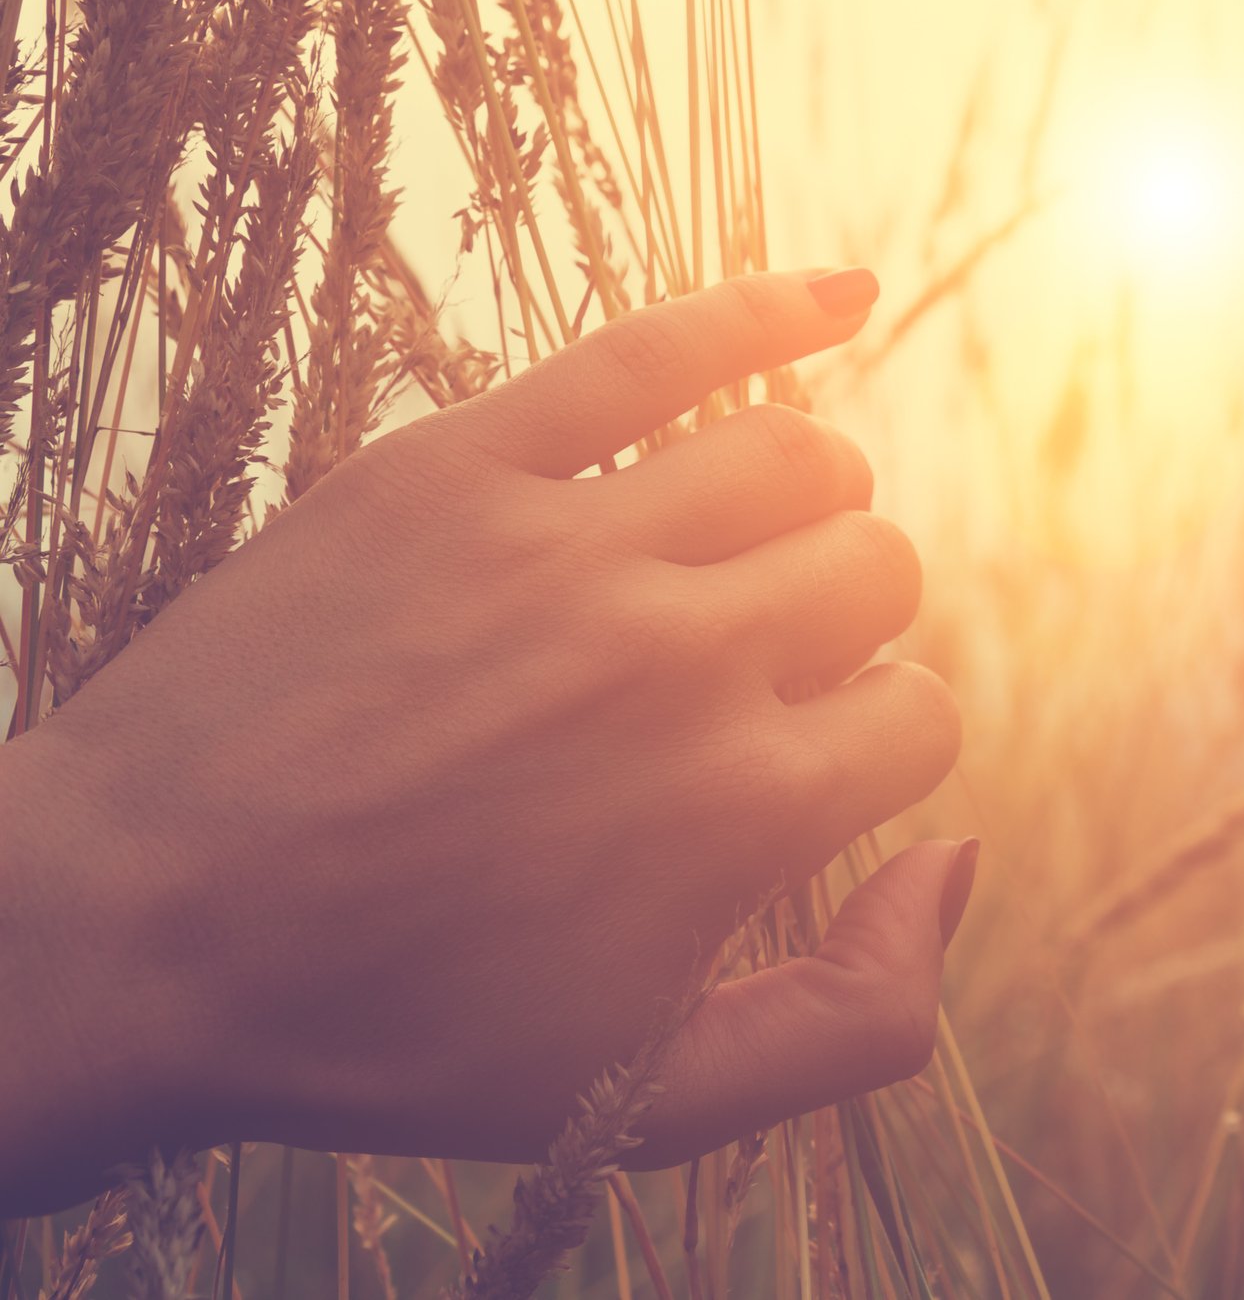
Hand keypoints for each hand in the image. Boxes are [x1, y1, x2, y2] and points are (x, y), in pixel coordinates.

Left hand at [0, 269, 972, 1215]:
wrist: (129, 933)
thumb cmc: (389, 1029)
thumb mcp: (649, 1104)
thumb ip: (860, 1016)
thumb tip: (961, 856)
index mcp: (743, 806)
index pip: (917, 714)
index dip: (877, 744)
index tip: (802, 767)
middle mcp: (683, 656)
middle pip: (875, 572)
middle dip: (850, 623)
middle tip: (757, 672)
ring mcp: (569, 544)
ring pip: (801, 457)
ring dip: (816, 502)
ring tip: (753, 547)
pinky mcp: (458, 466)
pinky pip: (653, 349)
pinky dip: (772, 309)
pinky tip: (845, 291)